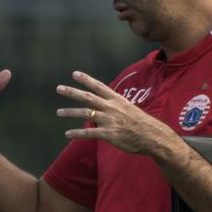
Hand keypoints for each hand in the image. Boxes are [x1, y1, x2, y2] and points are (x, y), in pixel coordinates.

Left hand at [55, 71, 175, 154]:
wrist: (153, 137)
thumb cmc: (142, 123)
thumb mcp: (129, 109)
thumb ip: (115, 107)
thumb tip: (103, 107)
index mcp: (117, 100)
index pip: (99, 86)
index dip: (86, 79)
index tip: (74, 74)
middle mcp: (111, 108)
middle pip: (88, 97)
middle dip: (72, 92)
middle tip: (59, 88)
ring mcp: (109, 120)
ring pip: (85, 114)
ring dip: (70, 112)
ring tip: (59, 112)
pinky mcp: (108, 134)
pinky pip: (88, 133)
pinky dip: (76, 133)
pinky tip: (67, 133)